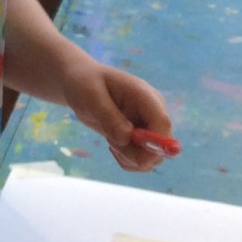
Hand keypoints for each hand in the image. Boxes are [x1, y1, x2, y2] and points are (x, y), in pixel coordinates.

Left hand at [60, 57, 172, 172]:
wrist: (78, 82)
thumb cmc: (84, 83)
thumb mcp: (92, 96)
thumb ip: (109, 117)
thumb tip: (127, 137)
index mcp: (145, 95)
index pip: (162, 123)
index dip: (156, 144)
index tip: (136, 156)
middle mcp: (152, 111)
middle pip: (162, 146)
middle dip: (137, 154)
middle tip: (111, 144)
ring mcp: (148, 125)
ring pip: (152, 157)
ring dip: (129, 157)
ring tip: (109, 139)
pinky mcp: (141, 137)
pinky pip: (142, 159)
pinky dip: (127, 159)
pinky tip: (113, 145)